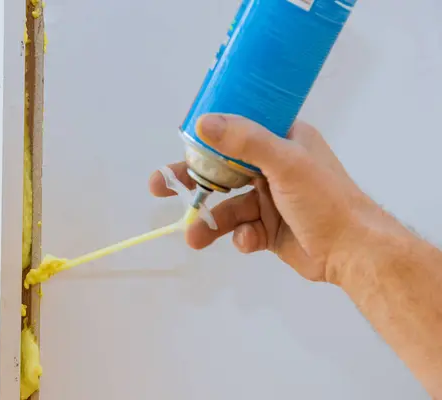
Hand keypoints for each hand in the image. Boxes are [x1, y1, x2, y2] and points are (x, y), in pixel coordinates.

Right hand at [149, 114, 381, 283]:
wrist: (352, 253)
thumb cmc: (324, 199)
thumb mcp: (285, 162)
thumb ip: (244, 141)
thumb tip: (202, 122)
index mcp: (281, 141)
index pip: (236, 131)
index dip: (206, 138)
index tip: (179, 144)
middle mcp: (273, 167)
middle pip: (222, 171)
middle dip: (192, 182)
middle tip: (158, 186)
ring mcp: (270, 200)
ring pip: (228, 207)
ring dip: (211, 221)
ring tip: (194, 237)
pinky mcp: (268, 229)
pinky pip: (242, 230)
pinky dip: (242, 237)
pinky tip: (251, 242)